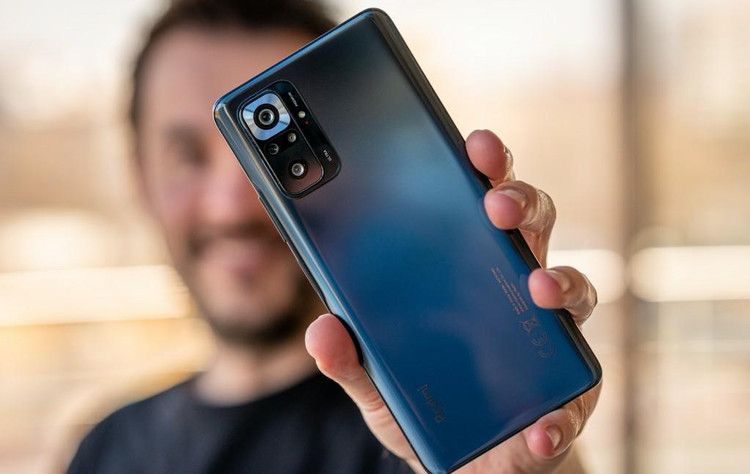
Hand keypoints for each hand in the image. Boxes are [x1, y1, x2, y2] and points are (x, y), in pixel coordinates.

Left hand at [305, 130, 600, 472]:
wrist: (468, 464)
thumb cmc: (429, 404)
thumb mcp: (378, 381)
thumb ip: (351, 359)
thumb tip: (323, 330)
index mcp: (469, 271)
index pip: (479, 205)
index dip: (483, 170)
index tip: (473, 144)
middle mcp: (514, 288)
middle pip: (532, 225)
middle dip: (521, 201)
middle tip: (497, 204)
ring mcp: (549, 334)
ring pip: (572, 284)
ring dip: (562, 280)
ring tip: (539, 288)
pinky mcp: (571, 391)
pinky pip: (577, 393)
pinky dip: (563, 412)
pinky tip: (542, 427)